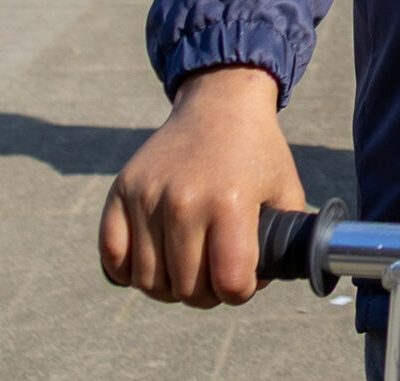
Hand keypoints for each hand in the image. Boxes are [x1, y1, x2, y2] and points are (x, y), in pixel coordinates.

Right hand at [98, 66, 304, 307]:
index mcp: (231, 202)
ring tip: (187, 271)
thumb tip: (261, 284)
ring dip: (170, 287)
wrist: (219, 105)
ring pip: (149, 281)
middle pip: (187, 288)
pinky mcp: (122, 191)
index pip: (230, 283)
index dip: (240, 292)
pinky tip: (153, 262)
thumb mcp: (286, 191)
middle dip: (207, 294)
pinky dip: (129, 272)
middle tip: (215, 278)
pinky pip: (113, 257)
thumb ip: (283, 241)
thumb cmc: (257, 153)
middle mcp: (185, 201)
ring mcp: (148, 196)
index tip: (243, 280)